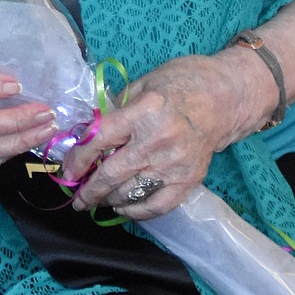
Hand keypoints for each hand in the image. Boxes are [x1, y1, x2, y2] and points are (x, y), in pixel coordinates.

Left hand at [58, 50, 271, 218]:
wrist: (226, 98)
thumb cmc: (183, 82)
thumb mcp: (146, 83)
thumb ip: (118, 107)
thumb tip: (90, 130)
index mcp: (146, 111)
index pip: (102, 139)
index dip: (80, 158)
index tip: (67, 170)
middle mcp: (159, 140)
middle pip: (113, 173)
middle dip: (90, 190)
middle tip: (77, 199)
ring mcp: (175, 164)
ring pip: (131, 193)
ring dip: (109, 201)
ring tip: (98, 201)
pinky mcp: (189, 181)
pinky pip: (156, 205)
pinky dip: (136, 212)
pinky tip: (123, 208)